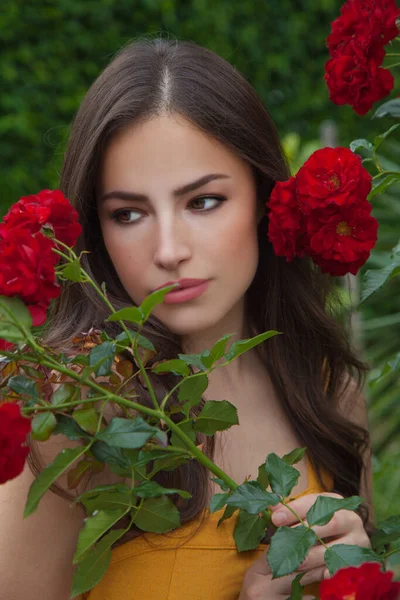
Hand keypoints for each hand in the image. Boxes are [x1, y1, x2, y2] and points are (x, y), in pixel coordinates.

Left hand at [238, 492, 370, 598]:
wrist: (344, 544)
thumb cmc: (317, 527)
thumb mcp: (304, 517)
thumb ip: (289, 512)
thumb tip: (270, 508)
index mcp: (335, 502)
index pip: (314, 502)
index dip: (294, 509)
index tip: (275, 518)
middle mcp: (351, 518)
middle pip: (330, 523)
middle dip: (306, 532)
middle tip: (286, 541)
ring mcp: (359, 540)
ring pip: (337, 547)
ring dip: (314, 556)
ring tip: (295, 563)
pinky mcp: (361, 560)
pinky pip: (345, 566)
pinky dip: (331, 571)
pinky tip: (320, 575)